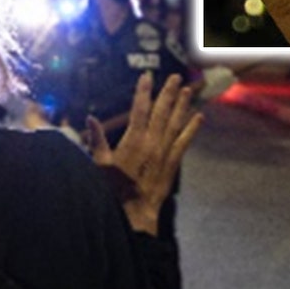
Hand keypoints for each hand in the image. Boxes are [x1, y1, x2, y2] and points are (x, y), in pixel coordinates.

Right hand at [86, 73, 202, 235]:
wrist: (134, 212)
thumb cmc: (114, 189)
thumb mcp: (100, 163)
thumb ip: (97, 140)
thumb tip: (90, 119)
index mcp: (134, 140)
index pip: (139, 109)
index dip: (143, 91)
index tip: (147, 76)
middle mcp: (152, 142)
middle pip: (162, 112)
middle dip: (168, 93)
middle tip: (176, 77)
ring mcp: (164, 152)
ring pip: (175, 123)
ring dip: (182, 106)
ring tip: (188, 90)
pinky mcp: (173, 163)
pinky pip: (184, 142)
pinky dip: (192, 129)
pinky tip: (199, 117)